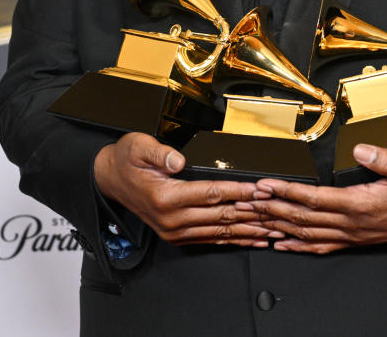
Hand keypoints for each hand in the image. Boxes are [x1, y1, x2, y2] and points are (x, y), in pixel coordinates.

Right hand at [93, 132, 279, 247]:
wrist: (109, 179)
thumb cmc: (125, 160)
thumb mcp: (138, 147)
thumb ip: (160, 153)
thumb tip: (179, 159)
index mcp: (165, 197)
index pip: (211, 194)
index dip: (238, 191)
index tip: (260, 190)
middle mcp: (172, 219)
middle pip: (221, 217)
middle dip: (252, 214)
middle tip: (277, 212)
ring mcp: (174, 231)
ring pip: (220, 232)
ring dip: (249, 231)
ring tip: (273, 229)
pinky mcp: (177, 235)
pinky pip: (211, 240)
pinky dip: (234, 240)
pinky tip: (253, 239)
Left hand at [238, 144, 386, 253]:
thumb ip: (386, 159)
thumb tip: (360, 149)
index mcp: (363, 205)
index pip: (316, 199)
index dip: (287, 192)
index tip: (264, 184)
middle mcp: (355, 223)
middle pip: (304, 218)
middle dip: (272, 209)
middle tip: (246, 201)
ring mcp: (355, 234)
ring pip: (308, 234)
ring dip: (279, 226)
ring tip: (254, 220)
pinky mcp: (359, 238)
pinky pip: (323, 246)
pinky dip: (299, 246)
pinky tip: (283, 244)